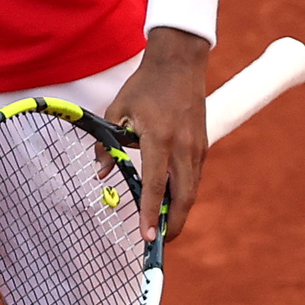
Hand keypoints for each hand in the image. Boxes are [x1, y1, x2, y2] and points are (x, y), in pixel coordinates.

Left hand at [104, 30, 211, 242]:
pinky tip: (171, 203)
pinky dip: (183, 194)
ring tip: (163, 228)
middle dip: (172, 225)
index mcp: (159, 138)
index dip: (149, 214)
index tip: (146, 238)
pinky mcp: (203, 146)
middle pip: (183, 197)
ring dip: (178, 211)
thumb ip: (107, 143)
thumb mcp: (117, 110)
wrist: (180, 62)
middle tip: (158, 243)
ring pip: (191, 190)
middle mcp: (183, 146)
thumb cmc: (145, 85)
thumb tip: (101, 173)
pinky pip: (193, 177)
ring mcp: (197, 147)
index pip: (155, 185)